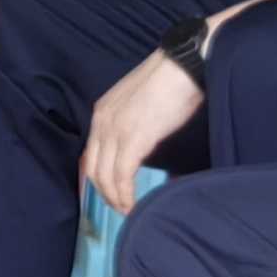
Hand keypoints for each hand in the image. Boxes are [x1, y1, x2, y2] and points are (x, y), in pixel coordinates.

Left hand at [79, 50, 205, 213]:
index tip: (111, 195)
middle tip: (121, 209)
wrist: (185, 64)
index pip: (91, 154)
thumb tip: (138, 147)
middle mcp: (102, 122)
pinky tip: (135, 205)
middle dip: (105, 195)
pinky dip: (126, 195)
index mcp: (102, 112)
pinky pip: (122, 176)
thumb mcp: (140, 103)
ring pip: (105, 177)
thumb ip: (131, 123)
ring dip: (116, 199)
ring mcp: (116, 130)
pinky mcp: (134, 138)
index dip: (99, 179)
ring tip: (130, 212)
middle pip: (93, 169)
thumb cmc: (172, 81)